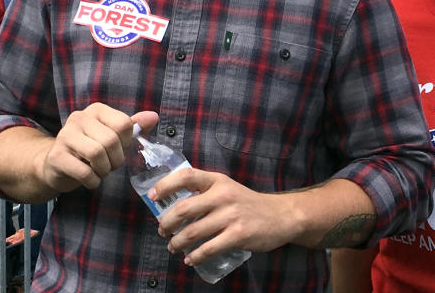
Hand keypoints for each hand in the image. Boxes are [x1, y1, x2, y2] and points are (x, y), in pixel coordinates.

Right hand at [35, 104, 157, 192]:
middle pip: (111, 140)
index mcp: (96, 110)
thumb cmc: (89, 149)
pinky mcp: (56, 156)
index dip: (126, 142)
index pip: (123, 124)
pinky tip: (90, 180)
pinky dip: (93, 181)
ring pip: (97, 153)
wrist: (55, 165)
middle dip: (116, 159)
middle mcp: (79, 118)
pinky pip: (84, 171)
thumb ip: (133, 127)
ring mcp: (65, 135)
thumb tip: (153, 116)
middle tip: (110, 165)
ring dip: (104, 170)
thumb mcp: (112, 136)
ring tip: (100, 171)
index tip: (118, 150)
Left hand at [152, 169, 297, 264]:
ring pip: (193, 232)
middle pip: (184, 208)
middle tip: (162, 231)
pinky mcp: (238, 235)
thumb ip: (204, 193)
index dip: (166, 185)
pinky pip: (208, 249)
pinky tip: (190, 259)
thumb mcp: (227, 189)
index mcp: (218, 180)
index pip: (186, 176)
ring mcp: (231, 215)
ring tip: (173, 247)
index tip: (153, 196)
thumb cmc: (247, 203)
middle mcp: (223, 195)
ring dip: (177, 243)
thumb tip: (173, 206)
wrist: (281, 215)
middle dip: (167, 223)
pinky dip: (194, 257)